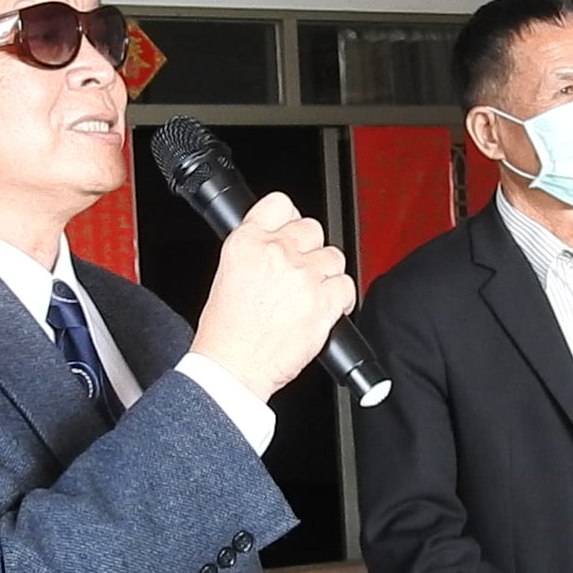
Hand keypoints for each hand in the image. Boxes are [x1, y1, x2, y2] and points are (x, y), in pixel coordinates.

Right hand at [192, 192, 355, 400]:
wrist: (234, 367)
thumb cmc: (226, 333)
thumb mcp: (227, 275)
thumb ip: (255, 251)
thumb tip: (278, 243)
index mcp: (246, 243)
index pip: (279, 204)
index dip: (289, 217)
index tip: (291, 229)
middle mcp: (276, 253)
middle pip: (312, 229)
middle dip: (309, 250)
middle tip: (299, 272)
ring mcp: (303, 277)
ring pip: (333, 258)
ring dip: (325, 275)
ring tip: (310, 295)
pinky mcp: (324, 302)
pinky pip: (346, 286)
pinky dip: (340, 298)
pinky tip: (325, 308)